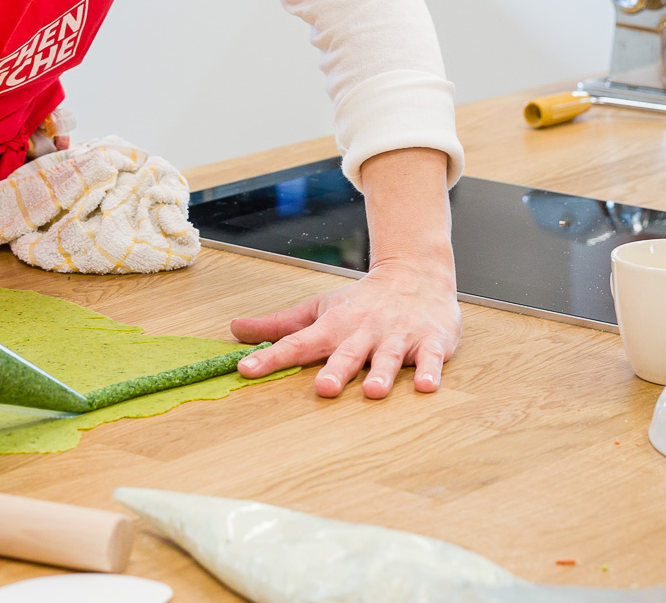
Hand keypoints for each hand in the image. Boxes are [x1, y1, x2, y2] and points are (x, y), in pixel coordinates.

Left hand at [231, 146, 459, 397]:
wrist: (416, 274)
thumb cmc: (361, 302)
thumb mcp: (320, 310)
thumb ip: (280, 326)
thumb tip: (235, 330)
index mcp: (334, 326)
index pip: (297, 343)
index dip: (271, 358)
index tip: (246, 369)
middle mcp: (364, 332)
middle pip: (347, 354)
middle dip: (336, 371)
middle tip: (323, 388)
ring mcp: (398, 337)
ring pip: (389, 358)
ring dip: (382, 374)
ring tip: (373, 392)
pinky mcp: (431, 342)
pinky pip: (431, 358)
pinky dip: (430, 371)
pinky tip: (427, 386)